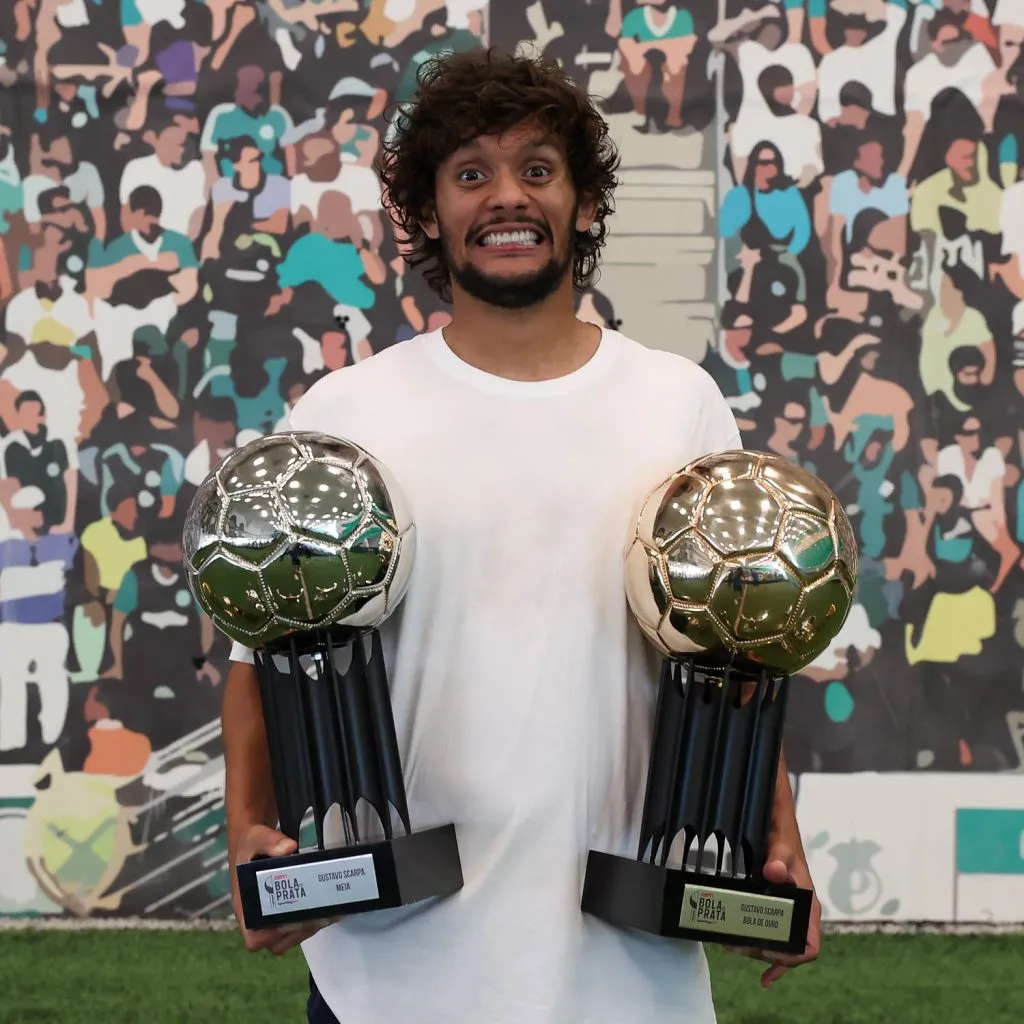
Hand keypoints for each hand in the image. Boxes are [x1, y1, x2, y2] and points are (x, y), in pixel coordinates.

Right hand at [231, 824, 341, 955]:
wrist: (254, 841)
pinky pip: (297, 926)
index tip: (293, 919)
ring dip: (309, 928)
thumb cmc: (251, 845)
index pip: (254, 937)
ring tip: (331, 912)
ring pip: (289, 938)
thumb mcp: (256, 838)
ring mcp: (270, 918)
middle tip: (322, 914)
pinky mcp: (283, 912)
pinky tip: (331, 909)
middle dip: (300, 930)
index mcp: (245, 905)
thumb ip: (270, 841)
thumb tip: (289, 847)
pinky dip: (313, 921)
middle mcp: (256, 918)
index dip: (273, 936)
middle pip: (276, 942)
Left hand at [725, 842, 820, 987]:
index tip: (769, 954)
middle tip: (737, 946)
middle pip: (787, 951)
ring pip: (775, 945)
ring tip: (730, 944)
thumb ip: (779, 860)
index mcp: (808, 908)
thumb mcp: (782, 849)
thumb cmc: (785, 842)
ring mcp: (787, 916)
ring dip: (755, 950)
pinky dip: (766, 958)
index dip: (792, 957)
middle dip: (764, 954)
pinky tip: (763, 976)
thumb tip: (774, 872)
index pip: (809, 946)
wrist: (778, 832)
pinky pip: (771, 940)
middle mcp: (800, 917)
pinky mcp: (774, 912)